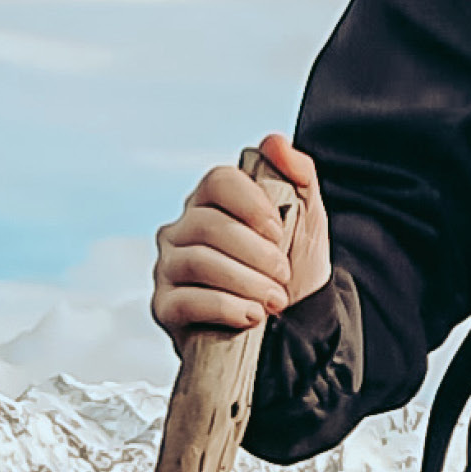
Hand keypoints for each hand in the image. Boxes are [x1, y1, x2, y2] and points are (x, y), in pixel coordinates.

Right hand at [150, 135, 329, 339]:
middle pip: (208, 225)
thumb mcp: (306, 221)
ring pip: (197, 261)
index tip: (279, 231)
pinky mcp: (164, 306)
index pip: (219, 181)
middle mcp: (181, 230)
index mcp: (212, 202)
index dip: (250, 203)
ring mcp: (168, 267)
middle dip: (255, 252)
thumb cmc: (291, 269)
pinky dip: (225, 307)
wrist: (287, 329)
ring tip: (275, 301)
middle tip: (283, 275)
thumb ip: (299, 175)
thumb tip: (275, 142)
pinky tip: (251, 316)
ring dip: (245, 282)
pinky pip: (185, 300)